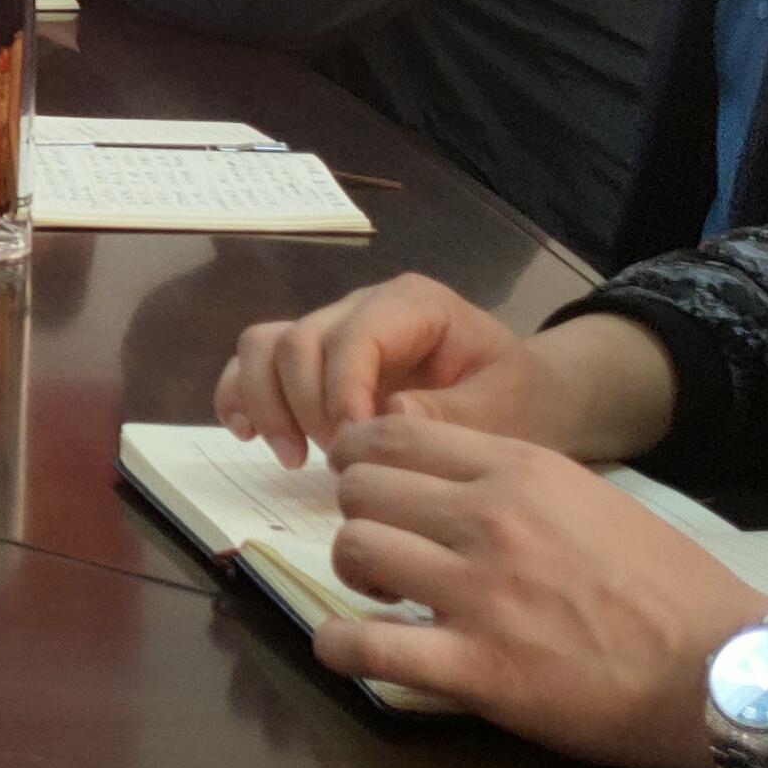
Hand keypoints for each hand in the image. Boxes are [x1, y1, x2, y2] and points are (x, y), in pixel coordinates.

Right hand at [215, 272, 549, 464]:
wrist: (525, 398)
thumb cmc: (519, 398)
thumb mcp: (504, 408)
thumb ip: (451, 411)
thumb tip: (387, 413)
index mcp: (412, 304)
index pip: (354, 337)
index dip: (342, 392)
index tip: (355, 448)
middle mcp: (362, 307)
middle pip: (298, 341)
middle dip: (307, 407)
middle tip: (337, 462)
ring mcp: (332, 329)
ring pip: (265, 346)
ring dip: (267, 404)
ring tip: (294, 458)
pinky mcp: (314, 361)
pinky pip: (256, 362)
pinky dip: (242, 395)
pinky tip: (247, 434)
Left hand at [314, 419, 767, 767]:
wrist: (729, 669)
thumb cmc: (671, 588)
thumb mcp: (590, 499)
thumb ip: (514, 483)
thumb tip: (444, 483)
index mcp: (521, 469)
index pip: (392, 433)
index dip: (362, 458)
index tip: (368, 485)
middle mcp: (490, 518)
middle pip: (361, 489)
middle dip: (359, 516)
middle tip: (383, 549)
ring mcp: (480, 593)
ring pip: (353, 551)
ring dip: (352, 575)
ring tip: (381, 598)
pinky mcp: (478, 669)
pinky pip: (365, 646)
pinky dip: (340, 647)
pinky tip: (350, 649)